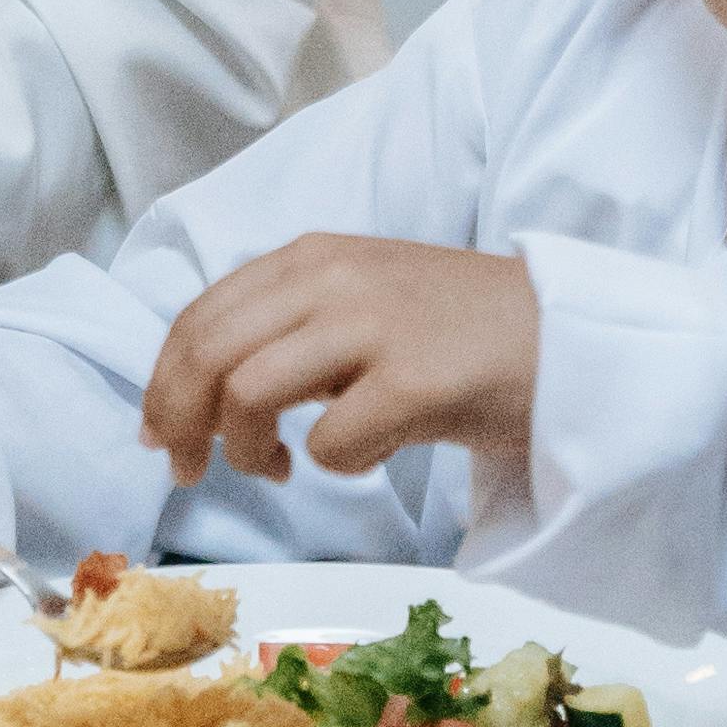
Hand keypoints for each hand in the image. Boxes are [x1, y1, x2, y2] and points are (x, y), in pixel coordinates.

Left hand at [141, 236, 541, 487]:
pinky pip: (332, 442)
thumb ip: (288, 325)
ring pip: (249, 393)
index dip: (162, 382)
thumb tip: (202, 393)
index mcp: (311, 257)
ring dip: (246, 449)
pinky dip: (335, 465)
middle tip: (188, 469)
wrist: (567, 338)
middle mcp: (333, 278)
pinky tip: (368, 455)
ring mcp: (375, 326)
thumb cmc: (459, 332)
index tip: (159, 432)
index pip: (200, 316)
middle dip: (180, 421)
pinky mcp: (416, 381)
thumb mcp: (360, 300)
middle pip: (207, 353)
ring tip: (276, 469)